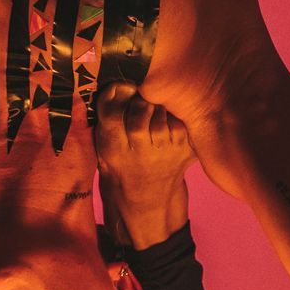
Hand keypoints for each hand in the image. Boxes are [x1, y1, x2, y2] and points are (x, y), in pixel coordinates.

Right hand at [95, 82, 192, 248]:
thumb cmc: (122, 169)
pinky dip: (173, 121)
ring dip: (158, 110)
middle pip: (142, 110)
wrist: (147, 204)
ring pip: (163, 115)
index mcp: (113, 151)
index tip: (121, 89)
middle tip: (139, 103)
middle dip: (140, 102)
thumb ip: (107, 118)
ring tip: (154, 118)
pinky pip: (180, 124)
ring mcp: (166, 155)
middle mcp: (140, 153)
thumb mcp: (104, 149)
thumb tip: (121, 85)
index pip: (113, 112)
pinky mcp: (185, 154)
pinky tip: (167, 128)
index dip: (116, 94)